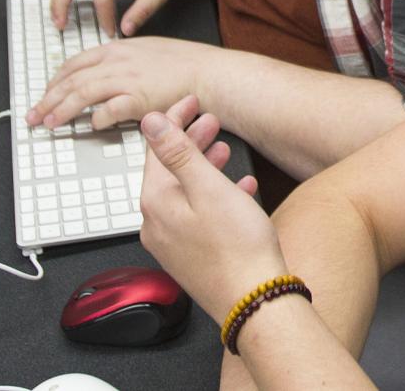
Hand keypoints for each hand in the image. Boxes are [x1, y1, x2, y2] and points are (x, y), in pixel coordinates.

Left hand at [25, 36, 242, 130]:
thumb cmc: (184, 65)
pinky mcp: (140, 99)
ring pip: (83, 93)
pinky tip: (89, 126)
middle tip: (34, 115)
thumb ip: (122, 61)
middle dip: (48, 98)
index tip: (45, 94)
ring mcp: (128, 80)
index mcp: (117, 50)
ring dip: (62, 110)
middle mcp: (118, 62)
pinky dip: (97, 118)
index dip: (55, 81)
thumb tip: (105, 75)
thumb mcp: (146, 51)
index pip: (75, 64)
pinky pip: (110, 109)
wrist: (208, 72)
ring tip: (49, 123)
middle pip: (72, 79)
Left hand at [139, 96, 275, 324]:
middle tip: (212, 121)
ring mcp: (173, 244)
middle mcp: (156, 225)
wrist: (255, 301)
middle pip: (168, 171)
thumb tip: (149, 123)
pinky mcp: (191, 257)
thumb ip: (177, 153)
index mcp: (155, 203)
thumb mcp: (208, 188)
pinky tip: (239, 190)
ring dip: (203, 167)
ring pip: (184, 193)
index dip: (174, 120)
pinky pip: (197, 216)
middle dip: (190, 142)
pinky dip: (214, 197)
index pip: (156, 150)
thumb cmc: (238, 248)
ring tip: (225, 150)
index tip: (191, 102)